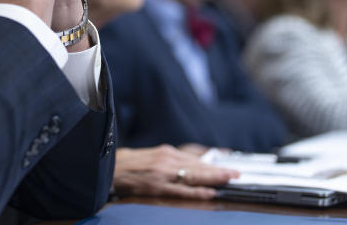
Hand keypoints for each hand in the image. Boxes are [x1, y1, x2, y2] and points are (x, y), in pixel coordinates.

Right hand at [113, 145, 238, 199]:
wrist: (109, 169)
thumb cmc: (131, 164)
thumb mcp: (153, 156)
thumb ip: (173, 160)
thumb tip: (194, 163)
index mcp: (167, 152)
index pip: (196, 158)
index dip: (214, 162)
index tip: (230, 164)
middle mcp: (167, 159)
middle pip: (198, 166)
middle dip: (219, 170)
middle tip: (237, 173)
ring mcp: (162, 173)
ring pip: (193, 175)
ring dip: (213, 178)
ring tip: (229, 180)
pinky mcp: (157, 186)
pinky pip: (181, 190)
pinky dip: (197, 192)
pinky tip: (209, 193)